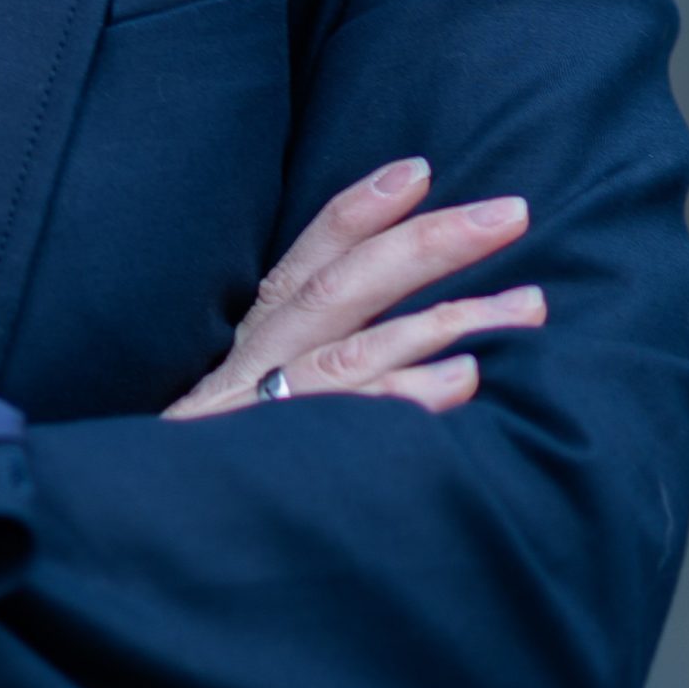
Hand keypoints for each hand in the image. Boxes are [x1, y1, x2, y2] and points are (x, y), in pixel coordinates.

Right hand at [165, 158, 544, 418]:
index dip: (364, 205)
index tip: (421, 169)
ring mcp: (271, 407)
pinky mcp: (280, 456)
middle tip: (513, 212)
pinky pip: (349, 420)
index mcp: (265, 327)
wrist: (163, 518)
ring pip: (359, 348)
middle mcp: (265, 354)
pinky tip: (462, 380)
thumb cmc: (228, 448)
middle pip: (347, 283)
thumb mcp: (258, 382)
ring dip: (445, 320)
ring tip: (525, 307)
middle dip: (432, 242)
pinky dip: (404, 395)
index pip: (314, 251)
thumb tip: (422, 324)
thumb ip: (321, 345)